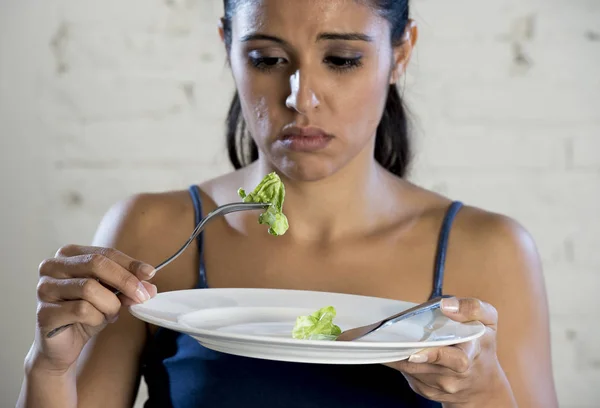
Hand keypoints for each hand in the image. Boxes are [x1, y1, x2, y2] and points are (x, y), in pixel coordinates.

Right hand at [27, 245, 156, 374]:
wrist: (63, 347)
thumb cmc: (86, 315)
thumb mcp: (112, 296)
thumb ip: (129, 287)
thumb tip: (150, 286)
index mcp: (69, 255)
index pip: (105, 253)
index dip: (130, 263)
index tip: (150, 274)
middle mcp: (52, 266)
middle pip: (96, 263)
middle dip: (125, 280)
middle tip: (143, 295)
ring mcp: (44, 288)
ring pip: (90, 288)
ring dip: (110, 304)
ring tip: (110, 314)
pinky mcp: (44, 312)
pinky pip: (82, 310)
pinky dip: (97, 318)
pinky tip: (96, 322)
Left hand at [386, 297, 515, 406]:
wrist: (482, 384)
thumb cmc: (481, 345)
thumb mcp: (488, 321)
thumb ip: (473, 308)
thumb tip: (446, 305)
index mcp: (470, 356)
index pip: (455, 360)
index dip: (433, 355)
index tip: (415, 352)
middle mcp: (455, 377)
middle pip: (423, 366)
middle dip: (405, 352)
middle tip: (389, 340)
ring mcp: (440, 387)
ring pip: (411, 370)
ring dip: (399, 355)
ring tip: (389, 341)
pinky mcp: (427, 391)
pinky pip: (409, 375)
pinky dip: (402, 362)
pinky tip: (402, 350)